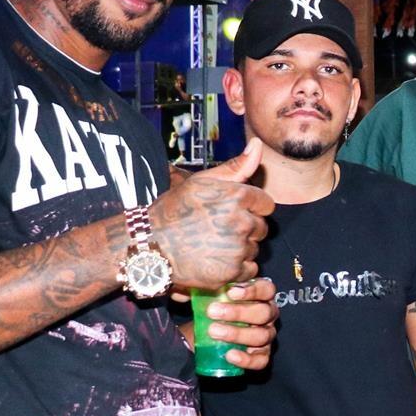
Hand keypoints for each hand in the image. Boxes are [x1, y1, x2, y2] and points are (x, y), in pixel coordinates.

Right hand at [149, 138, 275, 288]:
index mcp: (237, 196)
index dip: (251, 208)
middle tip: (219, 229)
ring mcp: (238, 248)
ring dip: (241, 248)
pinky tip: (217, 260)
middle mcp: (242, 221)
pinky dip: (238, 267)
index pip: (265, 204)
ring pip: (254, 248)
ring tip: (214, 244)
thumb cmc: (174, 210)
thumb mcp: (202, 181)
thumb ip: (236, 167)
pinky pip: (250, 268)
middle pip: (261, 227)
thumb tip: (258, 145)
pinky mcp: (232, 271)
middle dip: (246, 228)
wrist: (150, 244)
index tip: (233, 211)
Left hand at [199, 277, 277, 371]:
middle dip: (238, 312)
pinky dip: (246, 359)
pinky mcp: (262, 355)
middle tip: (213, 312)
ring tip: (214, 332)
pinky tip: (230, 355)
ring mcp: (266, 335)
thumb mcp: (213, 296)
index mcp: (261, 297)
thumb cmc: (213, 311)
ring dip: (237, 334)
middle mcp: (268, 315)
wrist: (205, 334)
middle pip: (264, 313)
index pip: (267, 290)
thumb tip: (192, 281)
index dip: (252, 291)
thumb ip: (212, 287)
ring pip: (262, 336)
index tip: (230, 292)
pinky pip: (261, 360)